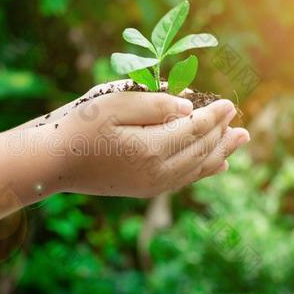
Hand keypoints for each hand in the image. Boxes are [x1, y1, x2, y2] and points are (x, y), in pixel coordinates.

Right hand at [46, 91, 248, 197]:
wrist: (54, 163)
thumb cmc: (80, 126)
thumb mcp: (114, 103)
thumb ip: (153, 103)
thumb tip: (188, 107)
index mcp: (151, 148)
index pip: (194, 129)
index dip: (214, 115)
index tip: (230, 104)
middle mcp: (157, 172)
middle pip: (201, 150)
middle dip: (222, 133)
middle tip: (239, 121)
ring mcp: (152, 185)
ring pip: (197, 167)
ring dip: (220, 151)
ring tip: (239, 140)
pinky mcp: (145, 189)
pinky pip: (184, 179)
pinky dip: (204, 170)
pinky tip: (217, 165)